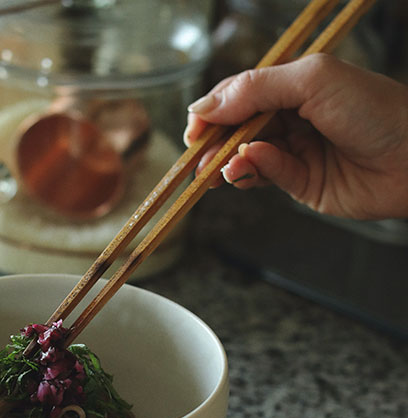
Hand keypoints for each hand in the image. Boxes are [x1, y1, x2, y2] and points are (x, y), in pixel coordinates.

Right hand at [184, 54, 407, 220]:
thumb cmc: (375, 109)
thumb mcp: (312, 81)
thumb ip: (257, 89)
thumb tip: (207, 104)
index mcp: (294, 84)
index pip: (241, 94)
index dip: (214, 109)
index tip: (194, 126)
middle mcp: (292, 116)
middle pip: (238, 127)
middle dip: (215, 141)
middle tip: (198, 154)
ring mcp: (296, 151)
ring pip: (246, 155)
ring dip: (228, 162)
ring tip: (221, 168)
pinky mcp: (301, 183)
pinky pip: (266, 176)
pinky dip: (253, 172)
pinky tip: (246, 168)